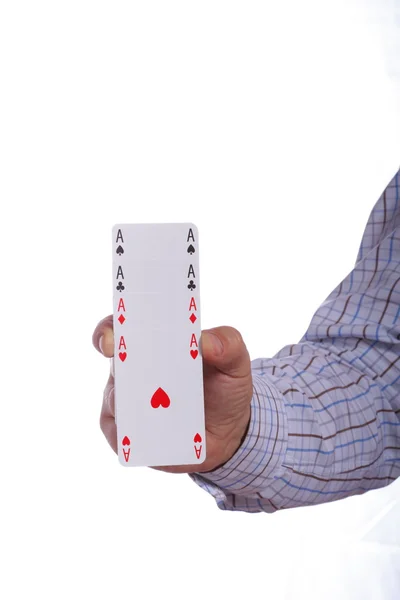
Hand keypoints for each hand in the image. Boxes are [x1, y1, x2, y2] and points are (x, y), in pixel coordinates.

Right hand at [92, 315, 252, 473]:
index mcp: (152, 341)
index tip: (113, 339)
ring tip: (161, 408)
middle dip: (112, 361)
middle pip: (110, 359)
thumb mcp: (235, 361)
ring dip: (132, 401)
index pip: (118, 326)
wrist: (227, 431)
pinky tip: (158, 436)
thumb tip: (206, 341)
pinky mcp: (124, 436)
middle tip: (127, 366)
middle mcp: (131, 369)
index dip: (109, 329)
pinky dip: (136, 435)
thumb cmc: (224, 386)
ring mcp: (125, 402)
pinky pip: (121, 436)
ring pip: (116, 399)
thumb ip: (228, 343)